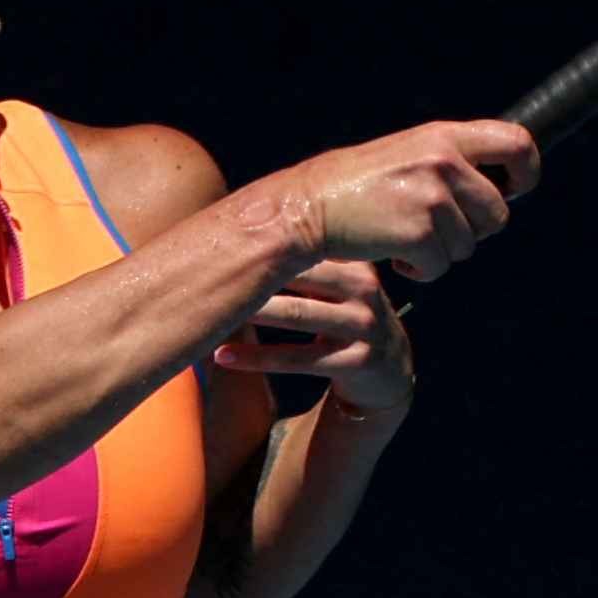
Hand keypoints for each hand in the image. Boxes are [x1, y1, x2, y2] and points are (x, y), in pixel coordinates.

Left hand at [213, 256, 415, 411]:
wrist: (388, 373)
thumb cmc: (346, 319)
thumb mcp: (339, 285)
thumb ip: (309, 260)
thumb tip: (247, 224)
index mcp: (355, 262)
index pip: (307, 244)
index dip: (265, 242)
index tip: (223, 237)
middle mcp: (365, 289)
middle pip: (299, 275)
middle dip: (254, 274)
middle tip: (208, 271)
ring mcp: (364, 326)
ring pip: (297, 315)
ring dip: (251, 314)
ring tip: (211, 314)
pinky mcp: (357, 362)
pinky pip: (297, 360)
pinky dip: (256, 358)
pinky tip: (222, 356)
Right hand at [281, 117, 535, 282]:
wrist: (308, 206)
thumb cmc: (356, 186)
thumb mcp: (408, 153)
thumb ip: (451, 161)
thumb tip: (498, 189)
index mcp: (444, 137)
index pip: (517, 143)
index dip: (526, 172)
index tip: (514, 190)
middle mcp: (444, 162)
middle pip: (497, 213)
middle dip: (473, 231)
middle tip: (438, 229)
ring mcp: (433, 198)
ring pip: (468, 246)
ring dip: (441, 252)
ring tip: (404, 236)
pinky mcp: (419, 234)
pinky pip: (440, 267)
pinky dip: (420, 270)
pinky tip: (394, 255)